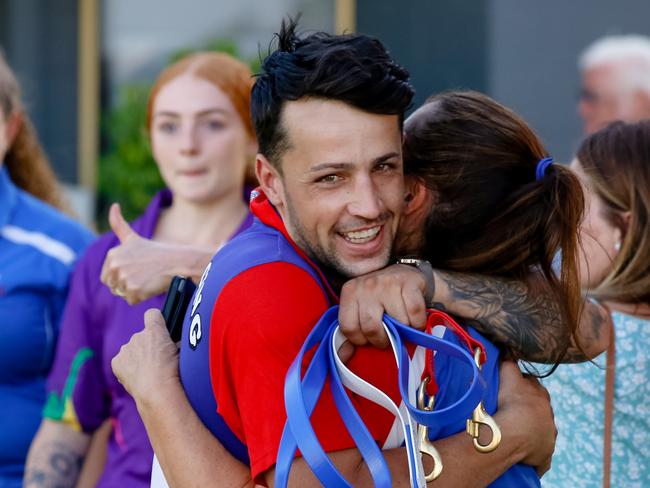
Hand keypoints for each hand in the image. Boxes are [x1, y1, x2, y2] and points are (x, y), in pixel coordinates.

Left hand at [100, 203, 173, 303]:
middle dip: (125, 284)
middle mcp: (115, 266)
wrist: (175, 262)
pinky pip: (131, 300)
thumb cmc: (155, 252)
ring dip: (134, 290)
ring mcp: (124, 278)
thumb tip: (113, 205)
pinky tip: (150, 286)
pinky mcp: (134, 290)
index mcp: (112, 254)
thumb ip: (118, 224)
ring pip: (122, 294)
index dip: (121, 276)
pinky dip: (141, 297)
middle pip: (113, 286)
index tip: (135, 269)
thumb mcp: (133, 238)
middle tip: (141, 275)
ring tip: (147, 279)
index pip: (106, 277)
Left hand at [111, 309, 179, 404]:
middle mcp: (138, 336)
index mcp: (155, 330)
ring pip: (132, 349)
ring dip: (138, 357)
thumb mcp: (182, 352)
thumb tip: (175, 344)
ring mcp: (125, 349)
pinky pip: (123, 361)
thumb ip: (175, 342)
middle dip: (148, 345)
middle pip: (142, 336)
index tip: (159, 329)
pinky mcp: (117, 362)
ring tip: (148, 372)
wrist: (157, 391)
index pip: (152, 314)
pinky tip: (137, 377)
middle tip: (158, 361)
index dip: (156, 321)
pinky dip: (128, 367)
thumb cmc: (174, 372)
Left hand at [338, 264, 427, 347]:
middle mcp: (367, 286)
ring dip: (404, 330)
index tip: (369, 338)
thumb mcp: (360, 309)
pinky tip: (414, 320)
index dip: (360, 340)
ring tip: (402, 324)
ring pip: (398, 323)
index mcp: (350, 292)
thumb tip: (343, 355)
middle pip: (371, 328)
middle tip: (388, 337)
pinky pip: (415, 314)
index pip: (348, 327)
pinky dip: (418, 323)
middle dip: (382, 339)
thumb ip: (351, 333)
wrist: (403, 272)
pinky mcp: (409, 282)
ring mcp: (388, 283)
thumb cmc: (379, 297)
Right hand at [496, 361, 556, 475]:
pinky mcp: (545, 455)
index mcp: (541, 395)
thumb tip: (506, 349)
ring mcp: (548, 435)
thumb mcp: (509, 376)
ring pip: (541, 431)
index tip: (509, 389)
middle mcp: (548, 414)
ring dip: (530, 431)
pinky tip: (524, 457)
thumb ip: (508, 362)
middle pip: (539, 409)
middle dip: (528, 409)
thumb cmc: (512, 401)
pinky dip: (534, 457)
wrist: (516, 431)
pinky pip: (540, 457)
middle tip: (510, 411)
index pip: (532, 386)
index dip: (521, 386)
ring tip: (513, 433)